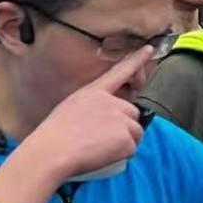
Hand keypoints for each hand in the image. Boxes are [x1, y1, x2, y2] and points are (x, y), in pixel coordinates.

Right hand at [42, 49, 150, 179]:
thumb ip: (94, 107)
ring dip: (124, 141)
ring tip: (100, 147)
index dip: (135, 60)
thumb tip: (106, 121)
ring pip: (135, 132)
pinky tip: (103, 154)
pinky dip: (121, 154)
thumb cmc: (56, 133)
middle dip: (124, 126)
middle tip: (102, 138)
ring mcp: (121, 118)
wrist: (54, 149)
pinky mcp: (126, 137)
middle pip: (132, 113)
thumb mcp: (72, 107)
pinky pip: (132, 148)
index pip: (119, 72)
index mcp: (95, 91)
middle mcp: (111, 101)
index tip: (149, 48)